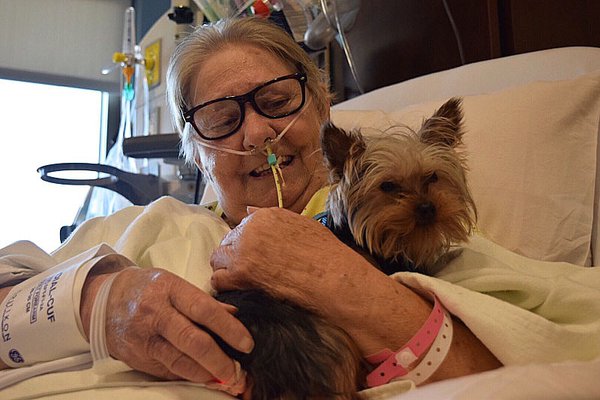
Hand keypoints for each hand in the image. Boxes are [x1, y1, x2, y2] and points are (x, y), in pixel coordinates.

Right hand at [82, 267, 253, 388]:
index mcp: (170, 290)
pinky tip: (204, 378)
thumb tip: (234, 315)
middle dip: (218, 360)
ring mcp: (145, 338)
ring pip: (179, 362)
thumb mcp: (174, 284)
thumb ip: (202, 301)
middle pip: (192, 340)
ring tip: (225, 379)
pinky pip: (168, 371)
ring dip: (206, 374)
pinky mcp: (138, 357)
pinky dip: (189, 377)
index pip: (204, 309)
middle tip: (237, 371)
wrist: (103, 301)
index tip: (247, 343)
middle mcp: (156, 314)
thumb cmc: (148, 289)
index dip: (228, 328)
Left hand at [210, 208, 501, 382]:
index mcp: (268, 214)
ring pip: (219, 260)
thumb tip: (251, 209)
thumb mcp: (303, 227)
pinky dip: (228, 290)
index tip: (255, 261)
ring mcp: (244, 246)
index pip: (242, 227)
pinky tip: (244, 296)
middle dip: (235, 259)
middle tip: (251, 277)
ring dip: (230, 274)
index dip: (246, 246)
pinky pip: (220, 281)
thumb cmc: (328, 256)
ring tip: (247, 287)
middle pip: (228, 243)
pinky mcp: (242, 270)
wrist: (335, 278)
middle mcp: (252, 225)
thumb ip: (274, 219)